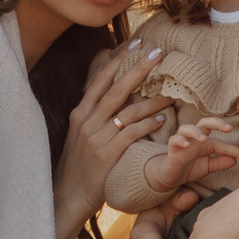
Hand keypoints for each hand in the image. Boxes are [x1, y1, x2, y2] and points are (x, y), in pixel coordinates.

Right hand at [56, 42, 172, 238]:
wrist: (67, 195)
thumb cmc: (79, 165)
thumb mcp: (80, 134)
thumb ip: (95, 114)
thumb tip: (114, 94)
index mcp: (80, 113)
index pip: (100, 79)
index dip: (118, 60)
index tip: (136, 43)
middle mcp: (86, 121)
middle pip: (115, 89)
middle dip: (138, 69)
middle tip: (158, 53)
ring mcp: (95, 138)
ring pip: (127, 111)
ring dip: (152, 99)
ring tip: (172, 91)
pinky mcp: (105, 156)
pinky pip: (131, 135)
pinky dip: (147, 125)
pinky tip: (161, 118)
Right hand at [142, 118, 238, 194]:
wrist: (172, 177)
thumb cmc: (190, 167)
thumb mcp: (208, 167)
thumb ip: (220, 162)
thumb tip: (236, 160)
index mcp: (206, 142)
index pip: (221, 142)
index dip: (234, 149)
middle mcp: (195, 138)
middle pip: (205, 122)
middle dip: (217, 123)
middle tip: (229, 128)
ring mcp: (183, 141)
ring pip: (187, 128)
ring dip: (196, 131)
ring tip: (204, 139)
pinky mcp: (172, 148)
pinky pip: (174, 140)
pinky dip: (180, 140)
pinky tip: (186, 145)